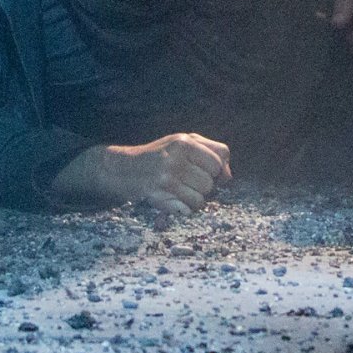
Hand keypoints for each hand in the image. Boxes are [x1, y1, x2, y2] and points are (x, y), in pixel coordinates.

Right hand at [51, 133, 232, 216]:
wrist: (124, 168)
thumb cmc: (160, 155)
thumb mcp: (184, 143)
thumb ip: (212, 152)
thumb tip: (228, 176)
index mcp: (184, 142)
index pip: (219, 161)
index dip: (216, 170)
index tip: (205, 171)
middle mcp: (176, 159)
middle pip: (211, 182)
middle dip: (204, 186)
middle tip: (189, 182)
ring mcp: (167, 179)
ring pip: (201, 199)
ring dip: (195, 199)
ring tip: (181, 191)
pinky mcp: (160, 197)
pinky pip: (188, 210)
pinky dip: (185, 209)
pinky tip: (174, 200)